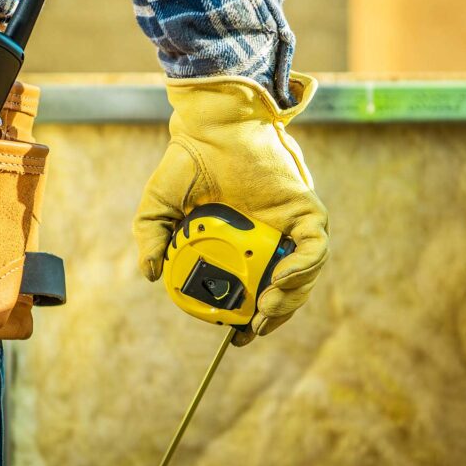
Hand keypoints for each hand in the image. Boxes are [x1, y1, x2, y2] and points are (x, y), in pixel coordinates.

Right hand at [133, 72, 329, 344]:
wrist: (211, 126)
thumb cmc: (188, 161)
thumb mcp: (159, 207)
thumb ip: (153, 239)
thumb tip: (150, 274)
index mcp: (242, 244)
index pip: (253, 290)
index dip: (248, 320)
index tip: (235, 339)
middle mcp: (270, 238)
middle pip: (284, 290)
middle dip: (274, 317)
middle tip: (252, 329)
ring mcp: (290, 225)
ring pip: (305, 275)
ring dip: (290, 300)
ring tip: (264, 310)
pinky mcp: (306, 209)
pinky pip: (315, 247)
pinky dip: (303, 269)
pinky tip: (280, 281)